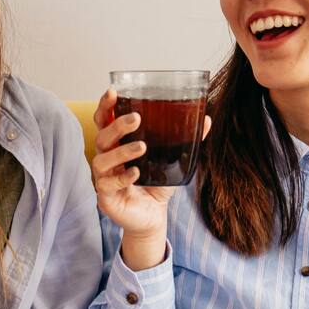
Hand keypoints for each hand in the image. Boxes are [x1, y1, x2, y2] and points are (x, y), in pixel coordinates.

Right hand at [90, 88, 209, 269]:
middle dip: (116, 125)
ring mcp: (103, 178)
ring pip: (102, 159)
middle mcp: (106, 157)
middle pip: (102, 136)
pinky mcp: (105, 197)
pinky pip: (108, 184)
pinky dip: (122, 177)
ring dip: (122, 151)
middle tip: (136, 119)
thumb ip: (186, 141)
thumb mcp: (173, 160)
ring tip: (142, 148)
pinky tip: (136, 174)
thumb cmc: (156, 184)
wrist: (153, 216)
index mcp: (117, 144)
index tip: (113, 92)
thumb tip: (206, 119)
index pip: (105, 120)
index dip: (106, 106)